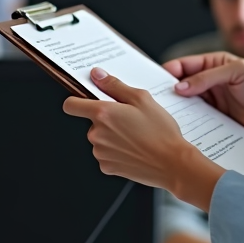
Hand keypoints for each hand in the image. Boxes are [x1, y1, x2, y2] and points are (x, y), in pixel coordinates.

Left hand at [63, 68, 224, 210]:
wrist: (172, 164)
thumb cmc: (160, 132)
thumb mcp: (142, 99)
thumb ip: (115, 85)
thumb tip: (97, 75)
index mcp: (103, 114)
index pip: (71, 105)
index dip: (76, 100)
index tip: (85, 100)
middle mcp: (97, 134)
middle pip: (92, 121)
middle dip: (107, 119)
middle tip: (130, 118)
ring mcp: (100, 153)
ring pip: (100, 138)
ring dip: (112, 135)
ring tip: (136, 135)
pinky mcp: (107, 167)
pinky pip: (106, 154)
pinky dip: (116, 151)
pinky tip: (134, 148)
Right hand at [164, 52, 243, 146]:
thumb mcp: (237, 72)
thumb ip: (208, 77)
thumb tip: (181, 86)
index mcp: (214, 64)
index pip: (186, 64)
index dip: (170, 71)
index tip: (156, 80)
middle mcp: (210, 82)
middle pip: (182, 84)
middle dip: (169, 90)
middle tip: (156, 98)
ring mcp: (211, 101)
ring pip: (186, 102)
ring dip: (176, 107)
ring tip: (165, 114)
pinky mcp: (214, 119)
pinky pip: (195, 118)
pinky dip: (187, 121)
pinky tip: (180, 125)